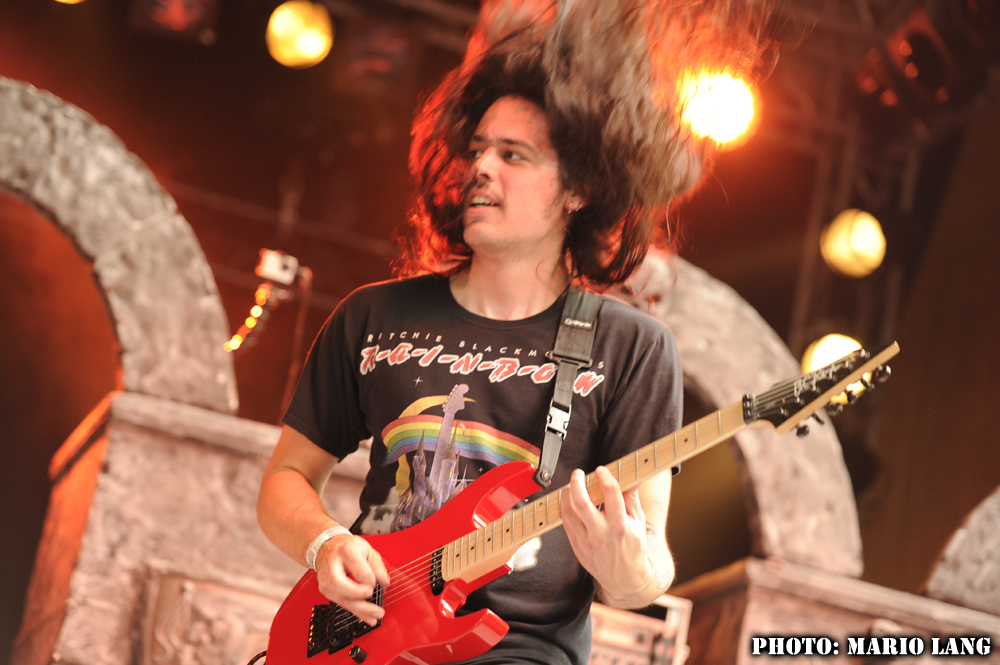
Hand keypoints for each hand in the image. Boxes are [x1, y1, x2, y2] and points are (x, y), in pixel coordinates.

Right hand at [314, 533, 390, 625]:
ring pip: (339, 598)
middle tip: (372, 597)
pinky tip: (366, 616)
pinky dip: (355, 611)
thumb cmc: (348, 547)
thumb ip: (377, 566)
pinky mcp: (325, 589)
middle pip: (340, 584)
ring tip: (374, 616)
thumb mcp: (367, 549)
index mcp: (346, 551)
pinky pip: (340, 603)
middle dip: (358, 594)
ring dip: (359, 609)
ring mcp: (326, 579)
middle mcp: (332, 565)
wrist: (327, 547)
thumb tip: (384, 582)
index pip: (359, 571)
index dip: (372, 581)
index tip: (379, 584)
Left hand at [561, 467, 656, 606]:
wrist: (625, 579)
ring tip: (570, 485)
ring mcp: (587, 542)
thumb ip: (632, 500)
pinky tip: (569, 501)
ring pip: (569, 512)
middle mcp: (602, 534)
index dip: (604, 477)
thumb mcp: (639, 524)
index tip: (601, 470)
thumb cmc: (634, 549)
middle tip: (578, 473)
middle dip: (577, 482)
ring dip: (567, 494)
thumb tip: (632, 479)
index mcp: (621, 526)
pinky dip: (565, 509)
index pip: (610, 494)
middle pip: (582, 502)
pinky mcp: (577, 547)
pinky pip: (566, 523)